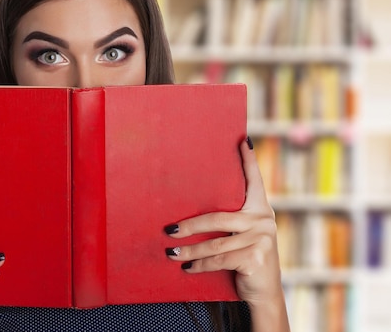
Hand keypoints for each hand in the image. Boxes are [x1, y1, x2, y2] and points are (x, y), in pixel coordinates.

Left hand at [164, 138, 283, 306]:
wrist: (264, 293)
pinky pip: (219, 259)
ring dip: (190, 250)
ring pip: (215, 243)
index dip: (249, 161)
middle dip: (190, 226)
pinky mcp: (256, 258)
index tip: (242, 140)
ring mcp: (262, 239)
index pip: (254, 182)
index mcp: (260, 210)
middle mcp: (264, 220)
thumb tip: (194, 208)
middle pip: (219, 217)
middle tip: (169, 231)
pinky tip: (187, 268)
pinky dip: (200, 265)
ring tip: (171, 253)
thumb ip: (233, 222)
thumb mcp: (243, 237)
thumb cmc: (246, 259)